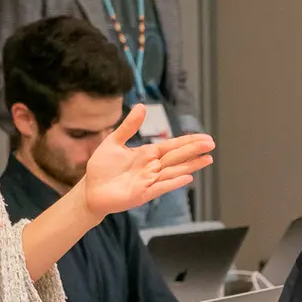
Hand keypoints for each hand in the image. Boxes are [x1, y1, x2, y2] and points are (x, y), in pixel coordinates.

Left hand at [80, 105, 215, 218]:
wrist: (90, 189)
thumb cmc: (102, 168)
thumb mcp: (114, 142)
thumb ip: (129, 126)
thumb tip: (142, 106)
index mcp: (147, 154)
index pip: (173, 146)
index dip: (189, 141)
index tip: (205, 137)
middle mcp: (152, 167)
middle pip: (177, 157)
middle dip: (194, 150)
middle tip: (212, 144)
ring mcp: (149, 181)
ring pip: (174, 171)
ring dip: (191, 166)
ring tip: (208, 159)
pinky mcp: (142, 194)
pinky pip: (160, 187)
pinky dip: (173, 182)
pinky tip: (187, 177)